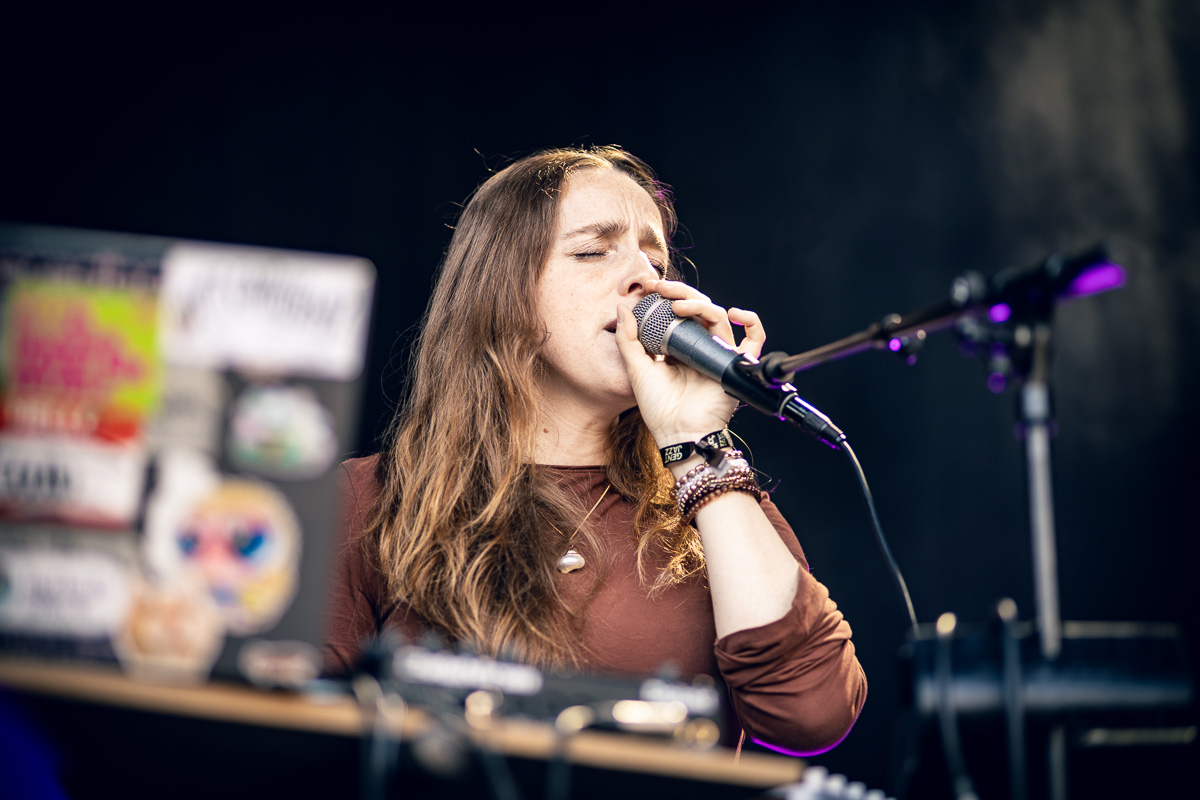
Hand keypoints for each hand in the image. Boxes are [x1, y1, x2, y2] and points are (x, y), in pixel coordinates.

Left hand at [615, 279, 765, 446]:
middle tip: (660, 288)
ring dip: (699, 305)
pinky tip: (734, 312)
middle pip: (698, 309)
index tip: (648, 286)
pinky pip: (754, 339)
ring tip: (677, 307)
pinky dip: (751, 322)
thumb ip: (628, 339)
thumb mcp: (636, 368)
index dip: (666, 295)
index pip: (678, 311)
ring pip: (718, 317)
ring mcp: (719, 353)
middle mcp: (701, 347)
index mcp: (679, 346)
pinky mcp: (736, 364)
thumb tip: (623, 307)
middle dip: (680, 293)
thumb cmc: (657, 407)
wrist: (677, 433)